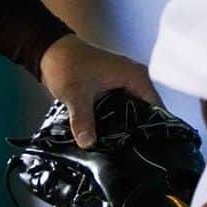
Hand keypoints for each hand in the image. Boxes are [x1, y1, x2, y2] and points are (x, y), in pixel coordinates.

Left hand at [38, 32, 159, 147]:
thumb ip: (83, 118)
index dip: (153, 130)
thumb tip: (88, 143)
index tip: (146, 150)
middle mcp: (135, 80)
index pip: (157, 109)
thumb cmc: (67, 64)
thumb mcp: (75, 93)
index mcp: (135, 76)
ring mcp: (124, 86)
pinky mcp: (112, 92)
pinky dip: (116, 124)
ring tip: (121, 153)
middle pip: (146, 114)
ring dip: (125, 130)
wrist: (49, 50)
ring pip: (132, 114)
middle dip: (138, 134)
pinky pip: (121, 112)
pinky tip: (110, 142)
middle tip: (132, 156)